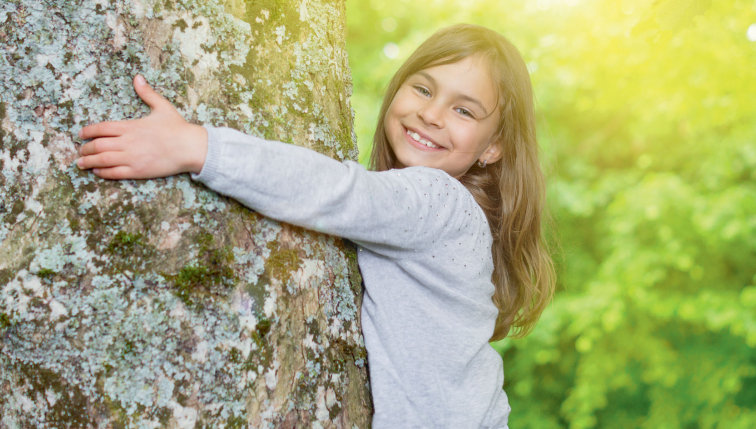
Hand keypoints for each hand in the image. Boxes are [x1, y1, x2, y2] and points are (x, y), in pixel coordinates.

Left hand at [76, 75, 207, 179]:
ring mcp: (131, 157)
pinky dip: (103, 172)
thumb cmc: (177, 128)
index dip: (88, 131)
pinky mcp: (138, 170)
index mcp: (130, 126)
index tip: (81, 134)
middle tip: (80, 151)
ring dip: (89, 162)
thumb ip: (147, 93)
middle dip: (85, 149)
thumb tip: (137, 77)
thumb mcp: (162, 107)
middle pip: (97, 145)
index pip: (101, 128)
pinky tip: (98, 172)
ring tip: (81, 163)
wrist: (190, 147)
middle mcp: (127, 142)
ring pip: (102, 160)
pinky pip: (114, 173)